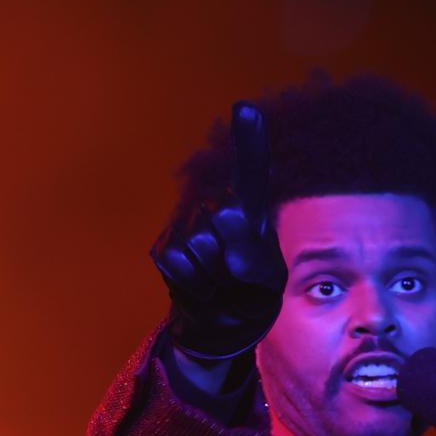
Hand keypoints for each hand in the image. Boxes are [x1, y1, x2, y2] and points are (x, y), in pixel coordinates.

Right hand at [151, 102, 287, 361]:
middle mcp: (217, 214)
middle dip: (237, 255)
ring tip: (220, 288)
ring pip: (202, 247)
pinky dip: (196, 287)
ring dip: (216, 279)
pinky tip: (202, 292)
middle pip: (225, 218)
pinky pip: (180, 264)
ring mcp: (189, 231)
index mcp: (251, 216)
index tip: (245, 107)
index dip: (249, 141)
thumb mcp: (269, 282)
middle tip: (238, 278)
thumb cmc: (252, 299)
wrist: (223, 328)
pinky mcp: (166, 252)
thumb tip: (226, 239)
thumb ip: (256, 258)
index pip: (251, 175)